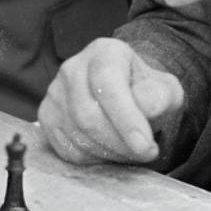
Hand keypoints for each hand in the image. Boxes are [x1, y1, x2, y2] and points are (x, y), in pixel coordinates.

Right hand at [39, 37, 183, 164]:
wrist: (125, 93)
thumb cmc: (144, 90)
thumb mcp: (164, 88)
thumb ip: (159, 96)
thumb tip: (147, 107)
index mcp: (104, 53)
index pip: (107, 84)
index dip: (126, 118)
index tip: (145, 145)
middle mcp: (73, 68)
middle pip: (88, 115)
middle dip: (120, 143)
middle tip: (145, 153)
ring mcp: (55, 92)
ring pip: (77, 134)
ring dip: (109, 152)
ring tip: (131, 152)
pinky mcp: (47, 116)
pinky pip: (66, 148)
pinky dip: (92, 158)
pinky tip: (109, 151)